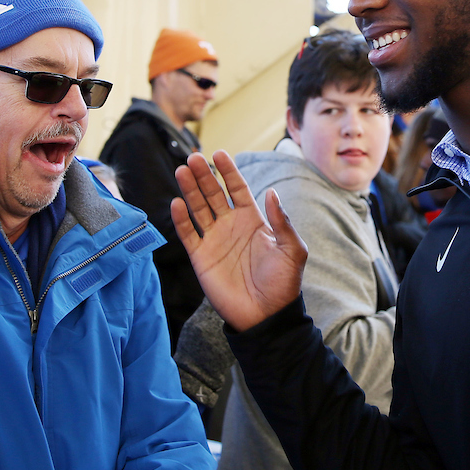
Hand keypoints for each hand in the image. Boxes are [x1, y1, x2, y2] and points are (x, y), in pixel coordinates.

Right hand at [172, 150, 306, 330]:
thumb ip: (282, 221)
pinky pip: (188, 234)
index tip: (219, 153)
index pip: (237, 188)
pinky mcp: (201, 257)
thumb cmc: (283, 284)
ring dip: (190, 190)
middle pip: (213, 193)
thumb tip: (271, 192)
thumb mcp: (292, 250)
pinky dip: (181, 219)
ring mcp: (215, 240)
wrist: (266, 316)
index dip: (228, 171)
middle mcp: (231, 225)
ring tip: (183, 170)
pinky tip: (177, 203)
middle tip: (194, 157)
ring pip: (198, 208)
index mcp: (253, 220)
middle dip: (204, 175)